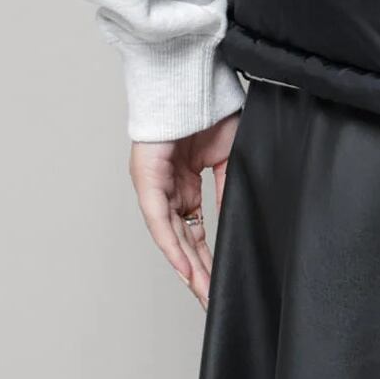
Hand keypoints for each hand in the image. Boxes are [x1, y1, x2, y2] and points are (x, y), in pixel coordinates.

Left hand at [130, 111, 240, 309]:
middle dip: (198, 272)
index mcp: (187, 184)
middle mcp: (169, 190)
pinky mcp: (147, 181)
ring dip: (187, 267)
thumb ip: (227, 186)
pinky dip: (173, 246)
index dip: (208, 257)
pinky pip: (160, 221)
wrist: (192, 79)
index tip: (220, 280)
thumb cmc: (209, 108)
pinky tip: (185, 267)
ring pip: (172, 237)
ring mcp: (156, 187)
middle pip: (184, 241)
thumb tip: (232, 215)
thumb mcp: (228, 154)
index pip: (197, 230)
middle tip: (210, 299)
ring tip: (202, 292)